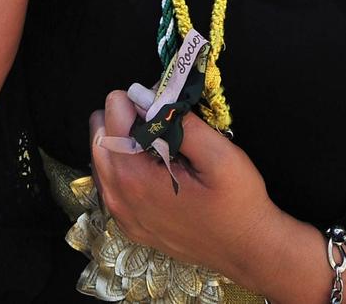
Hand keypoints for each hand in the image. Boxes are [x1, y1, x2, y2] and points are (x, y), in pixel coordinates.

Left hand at [88, 89, 276, 280]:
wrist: (248, 249)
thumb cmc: (237, 202)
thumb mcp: (218, 154)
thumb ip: (179, 121)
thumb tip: (148, 96)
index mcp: (133, 178)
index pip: (112, 115)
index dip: (138, 100)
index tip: (163, 104)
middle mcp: (117, 198)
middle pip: (97, 134)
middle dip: (124, 118)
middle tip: (160, 120)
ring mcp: (121, 215)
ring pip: (100, 159)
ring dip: (122, 141)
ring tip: (159, 143)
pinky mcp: (129, 225)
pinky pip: (110, 183)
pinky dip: (123, 165)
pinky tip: (153, 167)